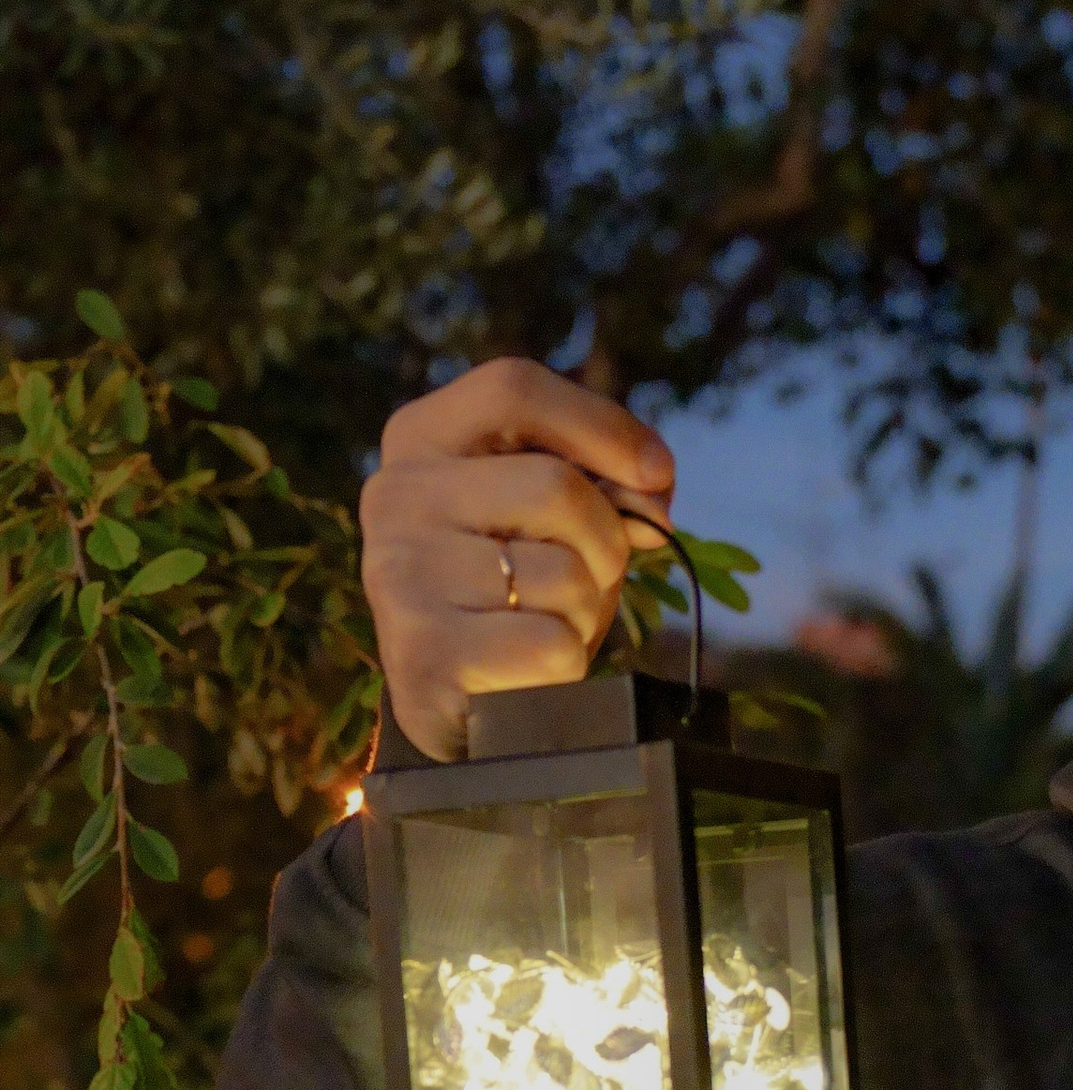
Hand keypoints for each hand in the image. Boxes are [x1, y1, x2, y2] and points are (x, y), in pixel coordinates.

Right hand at [359, 360, 676, 761]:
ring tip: (547, 624)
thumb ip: (601, 485)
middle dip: (606, 541)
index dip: (603, 424)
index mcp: (420, 439)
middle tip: (593, 577)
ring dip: (586, 610)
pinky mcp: (423, 652)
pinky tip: (531, 669)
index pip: (513, 389)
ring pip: (563, 573)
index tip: (659, 474)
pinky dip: (567, 663)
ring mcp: (401, 573)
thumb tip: (652, 495)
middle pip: (555, 486)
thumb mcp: (549, 519)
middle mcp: (396, 494)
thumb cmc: (512, 592)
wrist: (450, 701)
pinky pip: (552, 643)